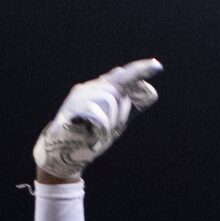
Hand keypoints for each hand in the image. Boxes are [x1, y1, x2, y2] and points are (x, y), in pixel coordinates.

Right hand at [33, 59, 162, 181]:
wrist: (62, 154)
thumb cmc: (89, 137)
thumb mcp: (114, 123)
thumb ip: (128, 108)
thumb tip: (150, 93)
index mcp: (98, 89)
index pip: (121, 75)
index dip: (139, 70)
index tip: (157, 66)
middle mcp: (88, 87)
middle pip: (117, 88)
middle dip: (121, 110)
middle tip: (113, 128)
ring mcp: (79, 95)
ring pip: (110, 100)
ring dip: (110, 121)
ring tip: (100, 133)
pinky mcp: (72, 106)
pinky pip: (99, 113)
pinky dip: (101, 127)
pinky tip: (94, 134)